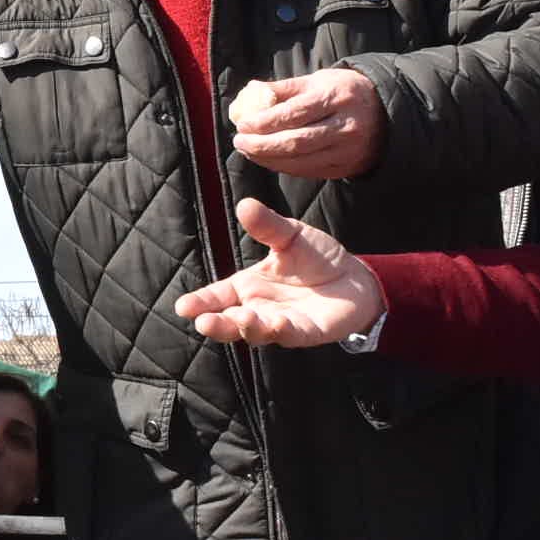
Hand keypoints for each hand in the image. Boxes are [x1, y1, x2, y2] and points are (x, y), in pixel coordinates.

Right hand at [175, 199, 384, 347]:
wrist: (355, 278)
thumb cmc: (316, 257)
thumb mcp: (290, 236)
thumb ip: (268, 226)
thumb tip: (245, 204)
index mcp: (249, 286)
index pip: (218, 296)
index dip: (201, 302)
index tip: (183, 307)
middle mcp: (260, 308)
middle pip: (230, 320)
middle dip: (217, 324)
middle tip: (203, 322)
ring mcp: (281, 322)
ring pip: (257, 332)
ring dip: (246, 328)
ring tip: (240, 319)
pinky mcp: (306, 332)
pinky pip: (291, 334)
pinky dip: (281, 331)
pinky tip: (276, 323)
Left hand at [230, 67, 385, 178]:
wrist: (385, 113)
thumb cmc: (342, 91)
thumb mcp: (318, 80)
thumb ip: (284, 89)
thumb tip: (249, 96)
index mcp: (336, 98)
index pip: (294, 114)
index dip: (264, 122)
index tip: (242, 124)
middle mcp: (344, 126)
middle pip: (296, 141)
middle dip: (262, 145)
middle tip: (239, 142)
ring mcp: (347, 150)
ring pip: (301, 161)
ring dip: (268, 159)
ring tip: (248, 152)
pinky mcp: (346, 167)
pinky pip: (309, 171)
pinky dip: (284, 167)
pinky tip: (268, 160)